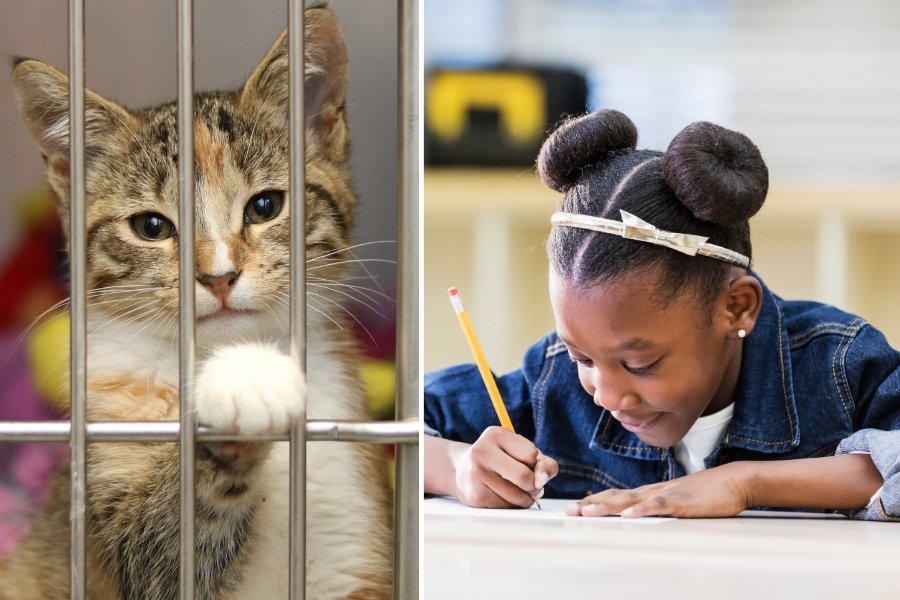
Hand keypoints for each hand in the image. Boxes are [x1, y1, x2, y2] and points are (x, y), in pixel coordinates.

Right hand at [450, 426, 558, 508]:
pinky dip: (511, 505)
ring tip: (514, 490)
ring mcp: (476, 474)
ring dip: (524, 498)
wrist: (464, 471)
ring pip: (517, 496)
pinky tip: (501, 496)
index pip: (530, 454)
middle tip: (529, 484)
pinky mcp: (475, 496)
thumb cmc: (501, 460)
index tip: (525, 463)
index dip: (534, 463)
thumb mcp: (523, 453)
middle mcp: (482, 451)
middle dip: (533, 485)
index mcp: (495, 434)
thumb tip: (541, 481)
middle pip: (524, 477)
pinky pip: (507, 507)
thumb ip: (543, 464)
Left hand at [565, 462, 751, 517]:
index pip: (616, 495)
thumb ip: (657, 506)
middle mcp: (652, 491)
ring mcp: (666, 494)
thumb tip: (638, 515)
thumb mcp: (676, 500)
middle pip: (616, 497)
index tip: (575, 508)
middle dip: (592, 505)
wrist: (734, 481)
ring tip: (588, 512)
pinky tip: (629, 515)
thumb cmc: (706, 493)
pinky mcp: (682, 501)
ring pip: (631, 500)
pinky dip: (643, 510)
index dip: (594, 501)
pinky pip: (659, 505)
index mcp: (650, 492)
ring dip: (608, 506)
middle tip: (570, 512)